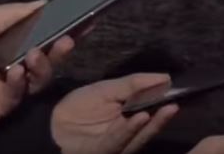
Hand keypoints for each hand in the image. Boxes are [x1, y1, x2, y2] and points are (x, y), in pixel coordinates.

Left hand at [0, 0, 74, 124]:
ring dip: (43, 66)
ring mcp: (7, 87)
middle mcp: (12, 65)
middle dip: (60, 51)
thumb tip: (45, 2)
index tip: (85, 25)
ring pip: (39, 79)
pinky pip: (18, 96)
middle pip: (47, 61)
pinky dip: (20, 84)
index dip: (65, 33)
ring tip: (36, 55)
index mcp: (9, 45)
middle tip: (68, 41)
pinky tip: (16, 73)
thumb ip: (17, 13)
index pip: (44, 39)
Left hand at [51, 73, 178, 153]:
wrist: (48, 124)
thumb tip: (164, 78)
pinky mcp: (101, 152)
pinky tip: (138, 119)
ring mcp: (115, 146)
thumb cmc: (79, 106)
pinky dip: (128, 130)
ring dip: (149, 125)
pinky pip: (115, 142)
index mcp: (130, 120)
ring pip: (135, 138)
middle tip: (175, 105)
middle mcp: (126, 136)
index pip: (152, 113)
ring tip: (160, 111)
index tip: (174, 92)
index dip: (163, 104)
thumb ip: (134, 84)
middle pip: (147, 129)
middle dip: (161, 119)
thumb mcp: (107, 90)